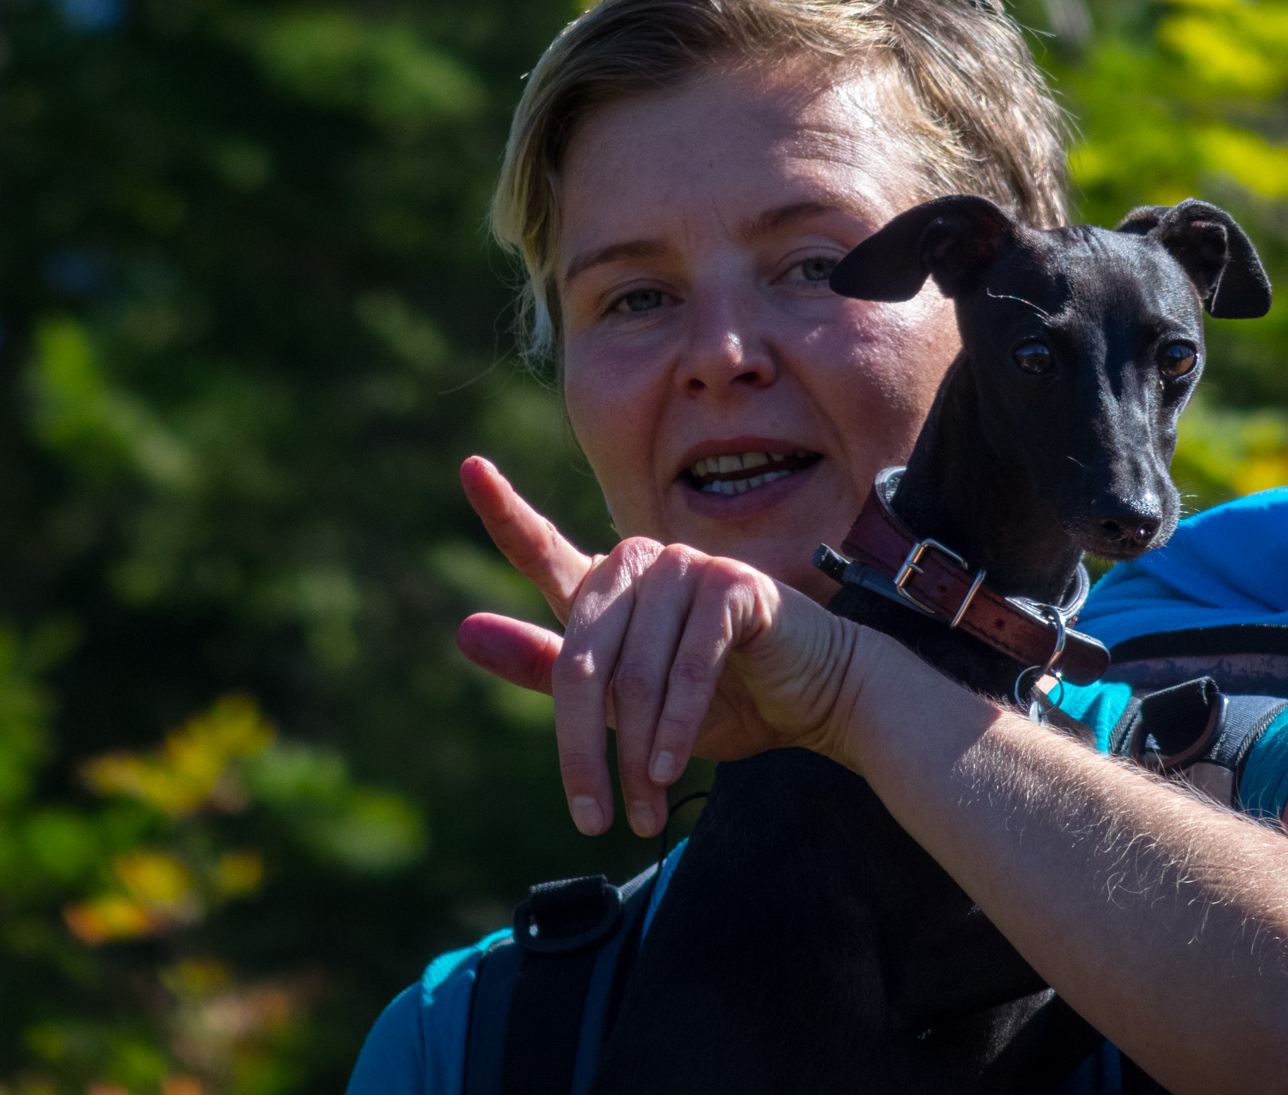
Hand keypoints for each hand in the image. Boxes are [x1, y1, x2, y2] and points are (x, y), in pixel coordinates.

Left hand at [454, 456, 869, 836]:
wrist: (823, 698)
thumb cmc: (726, 700)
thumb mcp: (625, 704)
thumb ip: (548, 670)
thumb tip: (464, 631)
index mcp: (609, 585)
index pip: (544, 549)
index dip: (504, 511)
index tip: (469, 467)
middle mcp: (642, 563)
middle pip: (580, 659)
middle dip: (581, 750)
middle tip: (591, 819)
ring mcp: (688, 568)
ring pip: (632, 677)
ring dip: (635, 755)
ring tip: (643, 814)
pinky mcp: (733, 586)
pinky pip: (686, 668)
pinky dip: (674, 728)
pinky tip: (669, 771)